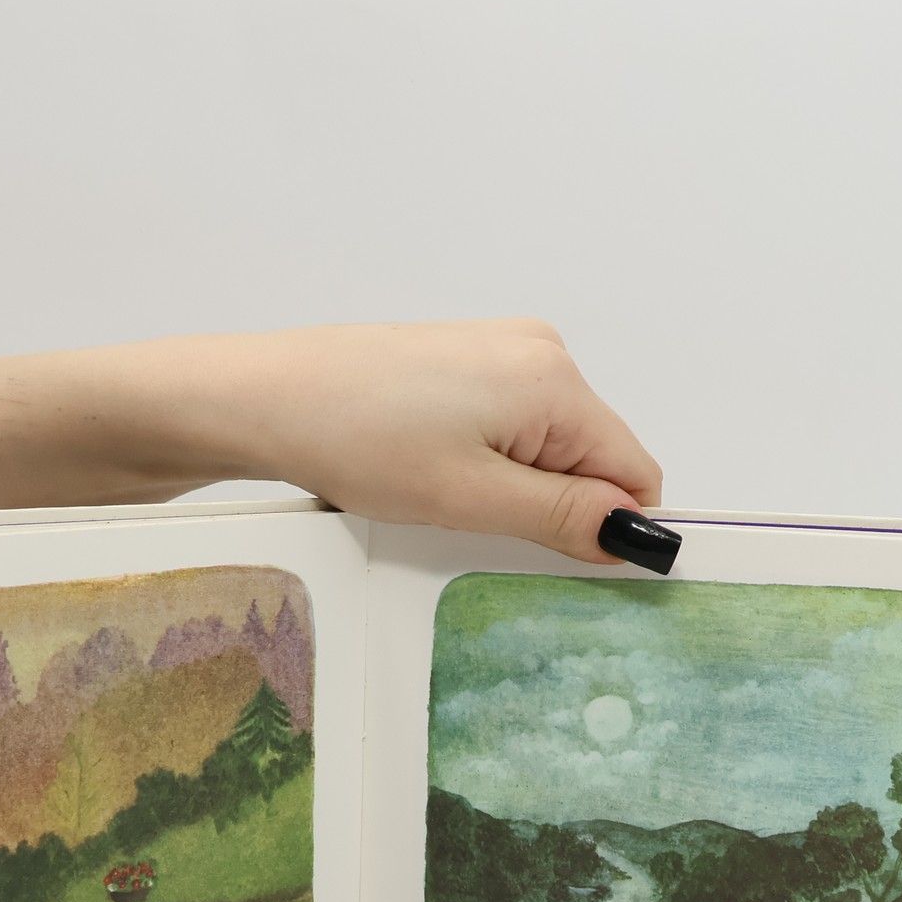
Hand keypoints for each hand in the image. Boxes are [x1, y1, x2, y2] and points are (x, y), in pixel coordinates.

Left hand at [197, 319, 666, 562]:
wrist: (262, 399)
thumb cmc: (356, 440)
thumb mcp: (471, 499)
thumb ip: (565, 517)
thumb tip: (639, 534)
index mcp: (555, 381)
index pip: (635, 473)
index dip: (605, 527)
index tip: (547, 554)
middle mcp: (541, 351)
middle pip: (593, 456)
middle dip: (551, 503)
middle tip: (473, 518)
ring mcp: (501, 347)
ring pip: (549, 445)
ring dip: (512, 483)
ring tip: (439, 486)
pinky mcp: (465, 356)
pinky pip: (510, 424)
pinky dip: (484, 458)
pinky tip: (427, 464)